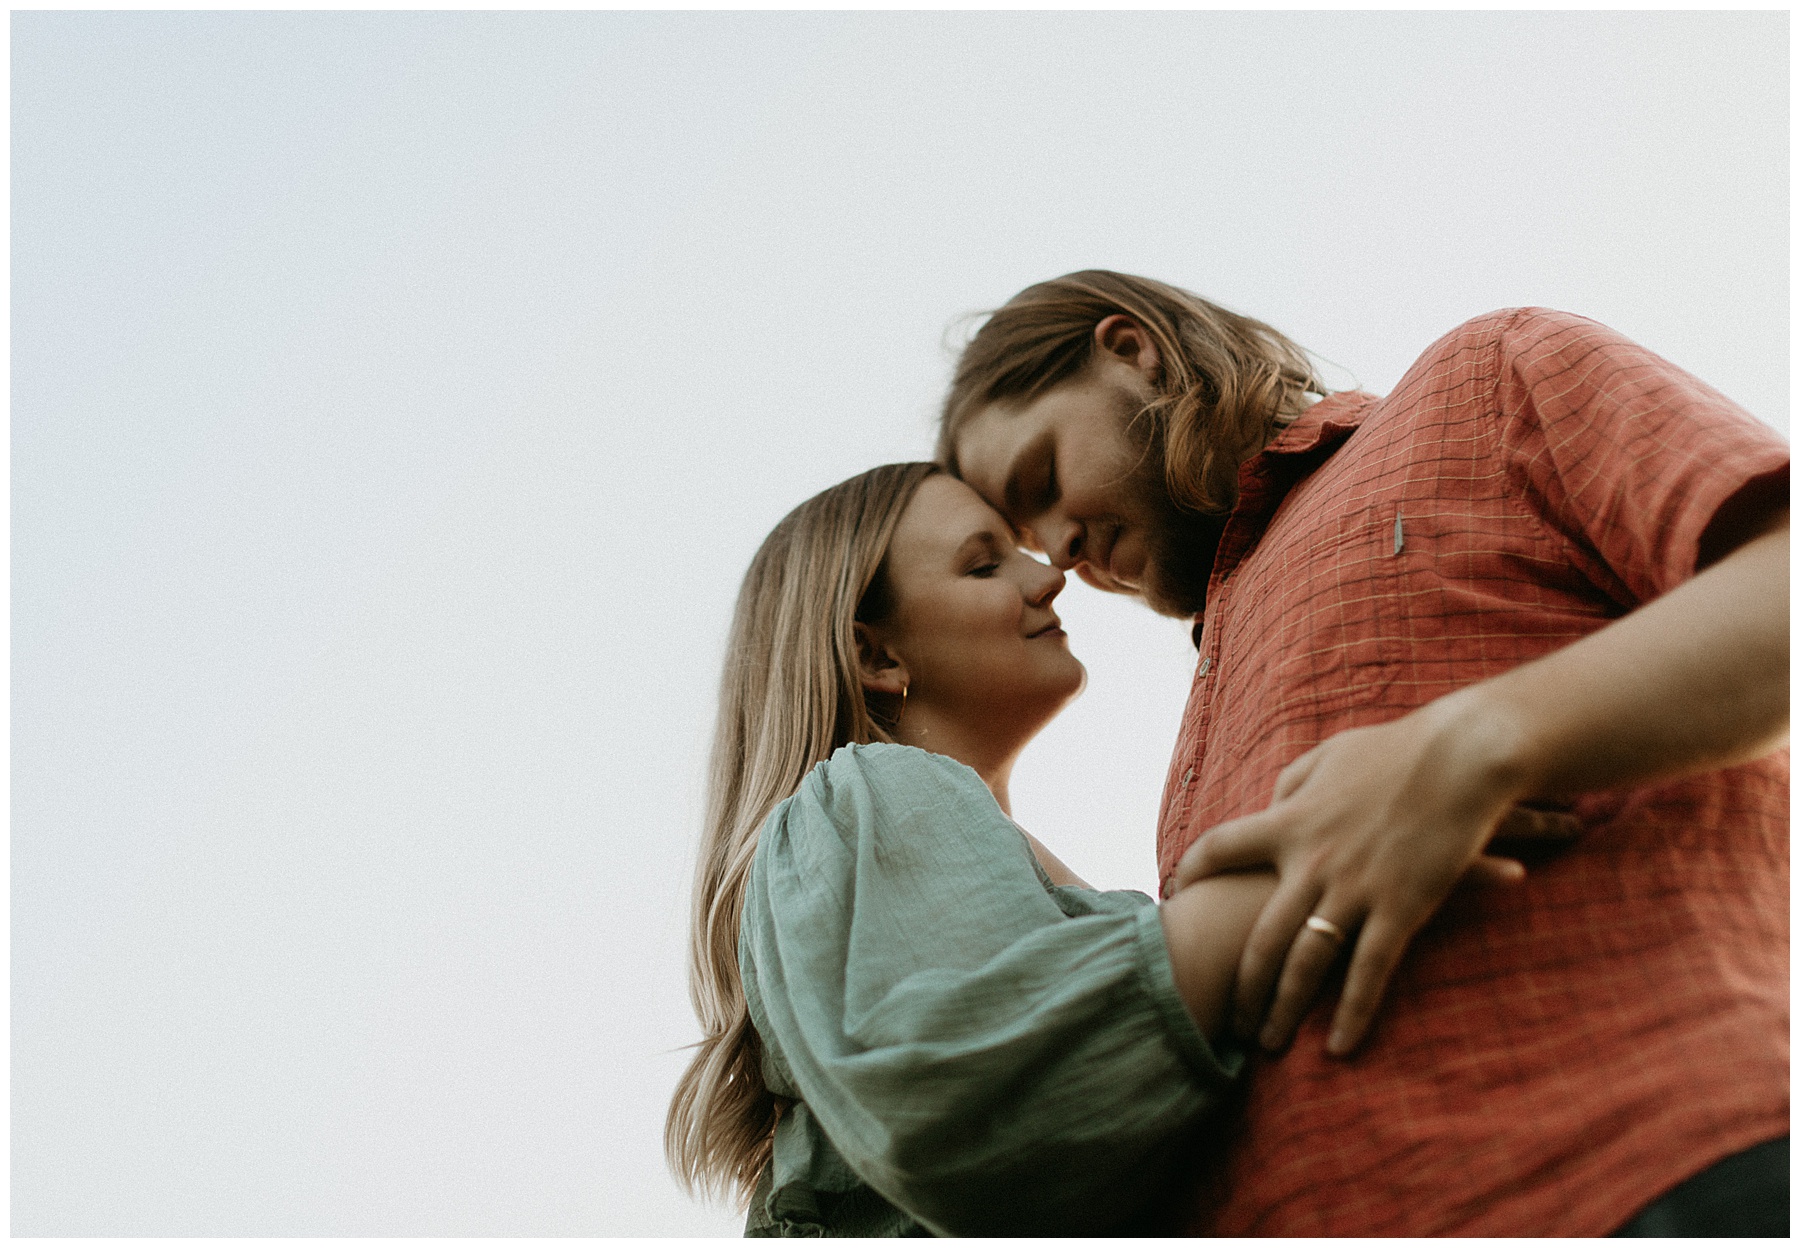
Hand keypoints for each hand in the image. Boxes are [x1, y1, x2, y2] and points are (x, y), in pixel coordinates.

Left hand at [1169, 692, 1578, 1056]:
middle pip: (1260, 936)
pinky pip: (1370, 972)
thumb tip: (1271, 807)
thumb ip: (1293, 785)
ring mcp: (1355, 888)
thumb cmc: (1398, 750)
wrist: (1463, 755)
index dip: (1193, 871)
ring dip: (1284, 1008)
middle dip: (1240, 984)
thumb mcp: (1329, 757)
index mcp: (1290, 821)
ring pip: (1306, 963)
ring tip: (1268, 1044)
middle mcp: (1312, 861)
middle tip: (1225, 1020)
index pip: (1220, 848)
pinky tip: (1339, 1047)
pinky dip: (1353, 1014)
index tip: (1176, 894)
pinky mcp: (1401, 907)